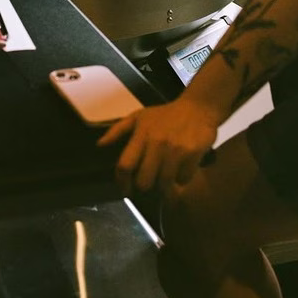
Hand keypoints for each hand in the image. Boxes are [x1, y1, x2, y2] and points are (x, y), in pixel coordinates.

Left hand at [97, 98, 220, 195]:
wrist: (198, 108)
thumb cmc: (165, 115)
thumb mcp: (139, 117)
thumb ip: (118, 130)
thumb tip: (100, 145)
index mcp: (141, 134)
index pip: (125, 165)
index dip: (122, 182)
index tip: (125, 189)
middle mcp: (157, 143)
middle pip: (144, 181)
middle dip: (145, 185)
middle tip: (149, 181)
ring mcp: (175, 150)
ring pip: (164, 184)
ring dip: (164, 185)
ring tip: (165, 177)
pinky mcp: (192, 154)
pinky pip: (183, 179)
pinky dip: (181, 178)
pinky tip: (181, 168)